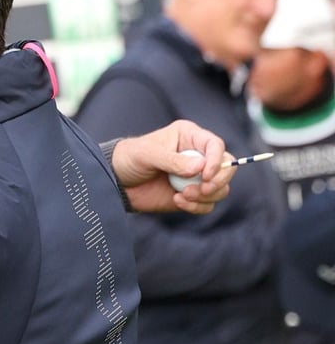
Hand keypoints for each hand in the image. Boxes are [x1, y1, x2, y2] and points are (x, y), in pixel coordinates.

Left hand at [110, 119, 235, 213]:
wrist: (116, 182)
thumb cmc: (129, 159)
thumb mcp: (147, 155)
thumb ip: (173, 160)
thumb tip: (201, 167)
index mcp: (189, 136)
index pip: (216, 145)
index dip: (217, 161)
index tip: (206, 175)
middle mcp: (198, 155)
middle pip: (227, 167)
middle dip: (217, 181)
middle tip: (201, 189)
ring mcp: (196, 177)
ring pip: (220, 188)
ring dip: (206, 195)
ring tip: (181, 195)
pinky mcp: (191, 195)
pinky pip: (208, 204)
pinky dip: (197, 206)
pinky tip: (177, 201)